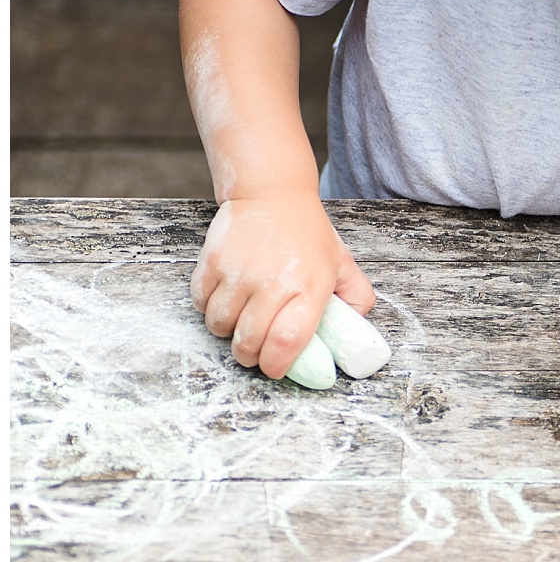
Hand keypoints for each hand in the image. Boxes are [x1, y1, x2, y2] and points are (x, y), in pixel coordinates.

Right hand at [191, 191, 373, 379]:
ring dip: (228, 331)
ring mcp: (239, 272)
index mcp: (310, 286)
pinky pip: (201, 304)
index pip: (287, 342)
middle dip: (249, 355)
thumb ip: (356, 297)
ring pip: (220, 327)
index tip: (274, 367)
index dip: (276, 365)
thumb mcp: (342, 263)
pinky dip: (209, 307)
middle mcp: (273, 282)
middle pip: (249, 342)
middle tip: (255, 349)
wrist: (272, 193)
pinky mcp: (212, 263)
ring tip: (241, 318)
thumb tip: (356, 330)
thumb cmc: (307, 233)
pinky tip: (227, 296)